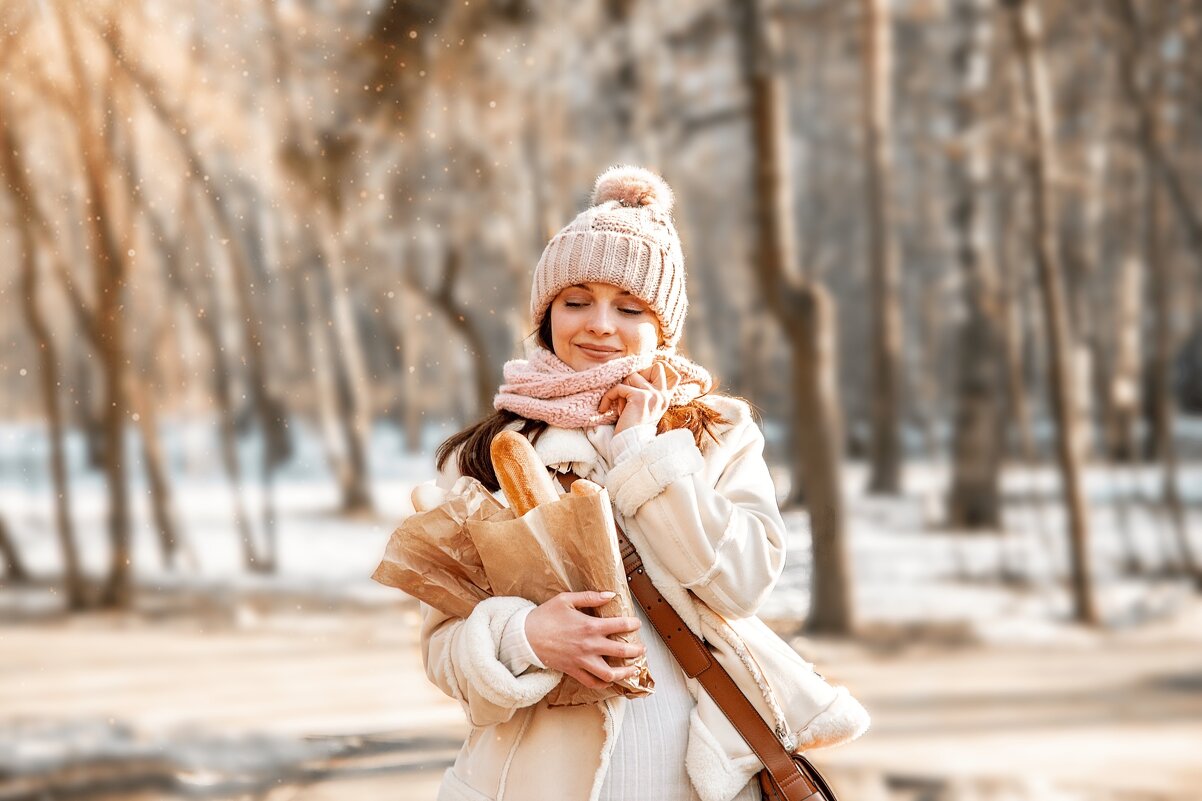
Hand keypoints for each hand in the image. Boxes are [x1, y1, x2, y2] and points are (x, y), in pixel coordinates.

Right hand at [524, 591, 644, 688]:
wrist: (525, 637)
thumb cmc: (545, 616)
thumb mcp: (566, 599)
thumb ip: (590, 597)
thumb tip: (610, 595)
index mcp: (589, 626)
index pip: (619, 625)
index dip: (632, 624)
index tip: (637, 624)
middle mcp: (589, 646)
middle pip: (621, 651)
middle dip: (636, 651)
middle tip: (642, 649)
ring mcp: (582, 661)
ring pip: (609, 673)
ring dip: (625, 672)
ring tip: (633, 670)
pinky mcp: (573, 671)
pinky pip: (592, 682)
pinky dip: (603, 683)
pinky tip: (610, 680)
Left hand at [597, 359, 680, 434]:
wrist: (632, 446)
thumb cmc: (634, 429)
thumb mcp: (645, 409)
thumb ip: (647, 394)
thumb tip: (634, 375)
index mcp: (665, 398)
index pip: (672, 372)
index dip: (657, 369)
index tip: (641, 379)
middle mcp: (662, 395)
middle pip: (656, 366)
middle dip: (637, 376)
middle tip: (627, 393)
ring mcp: (653, 395)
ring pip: (632, 376)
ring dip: (621, 390)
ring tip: (620, 407)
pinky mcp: (640, 397)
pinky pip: (619, 387)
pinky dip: (608, 397)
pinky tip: (605, 408)